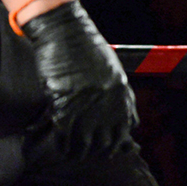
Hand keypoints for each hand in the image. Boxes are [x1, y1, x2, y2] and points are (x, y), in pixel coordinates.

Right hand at [20, 0, 136, 158]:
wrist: (65, 34)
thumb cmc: (86, 49)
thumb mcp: (111, 70)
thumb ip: (115, 93)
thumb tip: (117, 113)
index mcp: (123, 94)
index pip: (127, 129)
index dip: (116, 141)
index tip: (107, 145)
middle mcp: (109, 104)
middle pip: (107, 142)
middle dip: (98, 150)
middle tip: (87, 151)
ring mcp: (88, 107)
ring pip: (87, 145)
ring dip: (79, 151)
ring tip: (71, 151)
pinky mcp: (66, 106)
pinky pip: (66, 137)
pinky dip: (63, 144)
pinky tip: (60, 143)